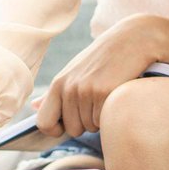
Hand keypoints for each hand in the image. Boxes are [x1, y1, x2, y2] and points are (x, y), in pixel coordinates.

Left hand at [37, 14, 168, 138]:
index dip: (57, 129)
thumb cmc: (104, 58)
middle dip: (86, 123)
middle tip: (98, 102)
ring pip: (90, 127)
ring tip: (108, 96)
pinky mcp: (104, 93)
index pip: (44, 123)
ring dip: (100, 118)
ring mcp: (86, 90)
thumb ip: (56, 92)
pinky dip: (111, 114)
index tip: (70, 123)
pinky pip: (104, 121)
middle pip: (73, 130)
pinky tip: (116, 96)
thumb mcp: (76, 71)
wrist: (134, 39)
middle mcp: (69, 88)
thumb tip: (34, 107)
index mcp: (58, 83)